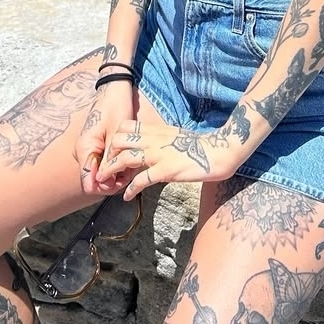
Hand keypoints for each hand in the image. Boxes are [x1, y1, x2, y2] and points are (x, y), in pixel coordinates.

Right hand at [74, 81, 135, 196]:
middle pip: (96, 180)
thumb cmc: (116, 107)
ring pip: (102, 172)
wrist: (114, 88)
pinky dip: (116, 162)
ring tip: (132, 161)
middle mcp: (83, 152)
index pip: (89, 184)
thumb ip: (109, 161)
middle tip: (131, 170)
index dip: (106, 187)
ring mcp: (88, 149)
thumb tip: (104, 182)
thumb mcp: (116, 135)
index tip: (123, 179)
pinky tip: (128, 156)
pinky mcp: (95, 146)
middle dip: (115, 179)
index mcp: (84, 149)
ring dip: (117, 171)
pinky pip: (104, 162)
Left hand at [96, 119, 241, 199]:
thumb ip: (159, 139)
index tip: (112, 153)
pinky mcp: (166, 170)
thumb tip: (147, 147)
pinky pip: (141, 180)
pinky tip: (127, 197)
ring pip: (124, 158)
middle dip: (107, 155)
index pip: (124, 126)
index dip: (114, 139)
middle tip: (105, 169)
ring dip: (111, 171)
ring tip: (106, 183)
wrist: (218, 151)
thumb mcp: (174, 136)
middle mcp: (154, 139)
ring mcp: (159, 154)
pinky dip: (130, 189)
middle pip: (118, 140)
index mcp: (155, 130)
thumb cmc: (199, 146)